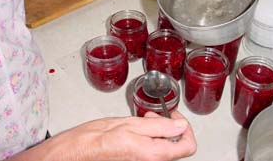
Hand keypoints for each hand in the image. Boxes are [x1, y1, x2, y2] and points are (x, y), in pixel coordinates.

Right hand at [9, 111, 195, 160]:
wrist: (84, 147)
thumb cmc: (101, 138)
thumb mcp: (133, 125)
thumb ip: (161, 127)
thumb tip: (181, 125)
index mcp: (154, 154)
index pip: (188, 146)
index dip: (185, 128)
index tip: (174, 116)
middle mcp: (153, 160)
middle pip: (177, 143)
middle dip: (170, 124)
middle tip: (157, 115)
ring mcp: (146, 158)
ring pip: (166, 142)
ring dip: (160, 126)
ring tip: (146, 118)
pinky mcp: (140, 155)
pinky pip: (155, 143)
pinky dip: (151, 131)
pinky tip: (140, 124)